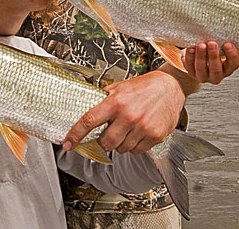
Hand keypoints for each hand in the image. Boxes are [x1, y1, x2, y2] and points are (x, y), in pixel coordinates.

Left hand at [62, 71, 183, 154]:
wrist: (170, 86)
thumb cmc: (144, 87)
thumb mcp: (119, 87)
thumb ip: (103, 100)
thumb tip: (86, 111)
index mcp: (115, 102)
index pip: (89, 121)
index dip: (75, 134)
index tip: (67, 144)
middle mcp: (128, 116)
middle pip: (105, 142)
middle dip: (104, 140)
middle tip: (109, 132)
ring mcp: (143, 127)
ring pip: (121, 149)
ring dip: (120, 143)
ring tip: (128, 129)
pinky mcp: (155, 136)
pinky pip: (137, 151)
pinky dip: (134, 146)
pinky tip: (138, 133)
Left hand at [183, 41, 238, 84]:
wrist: (198, 57)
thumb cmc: (212, 49)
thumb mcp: (220, 47)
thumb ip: (222, 42)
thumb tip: (220, 30)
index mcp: (228, 68)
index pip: (234, 64)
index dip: (232, 55)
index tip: (228, 44)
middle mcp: (217, 75)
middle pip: (216, 69)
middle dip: (214, 56)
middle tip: (212, 43)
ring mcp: (203, 76)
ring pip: (202, 69)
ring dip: (201, 56)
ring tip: (200, 45)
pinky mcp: (191, 73)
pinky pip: (189, 66)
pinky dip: (190, 57)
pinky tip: (191, 48)